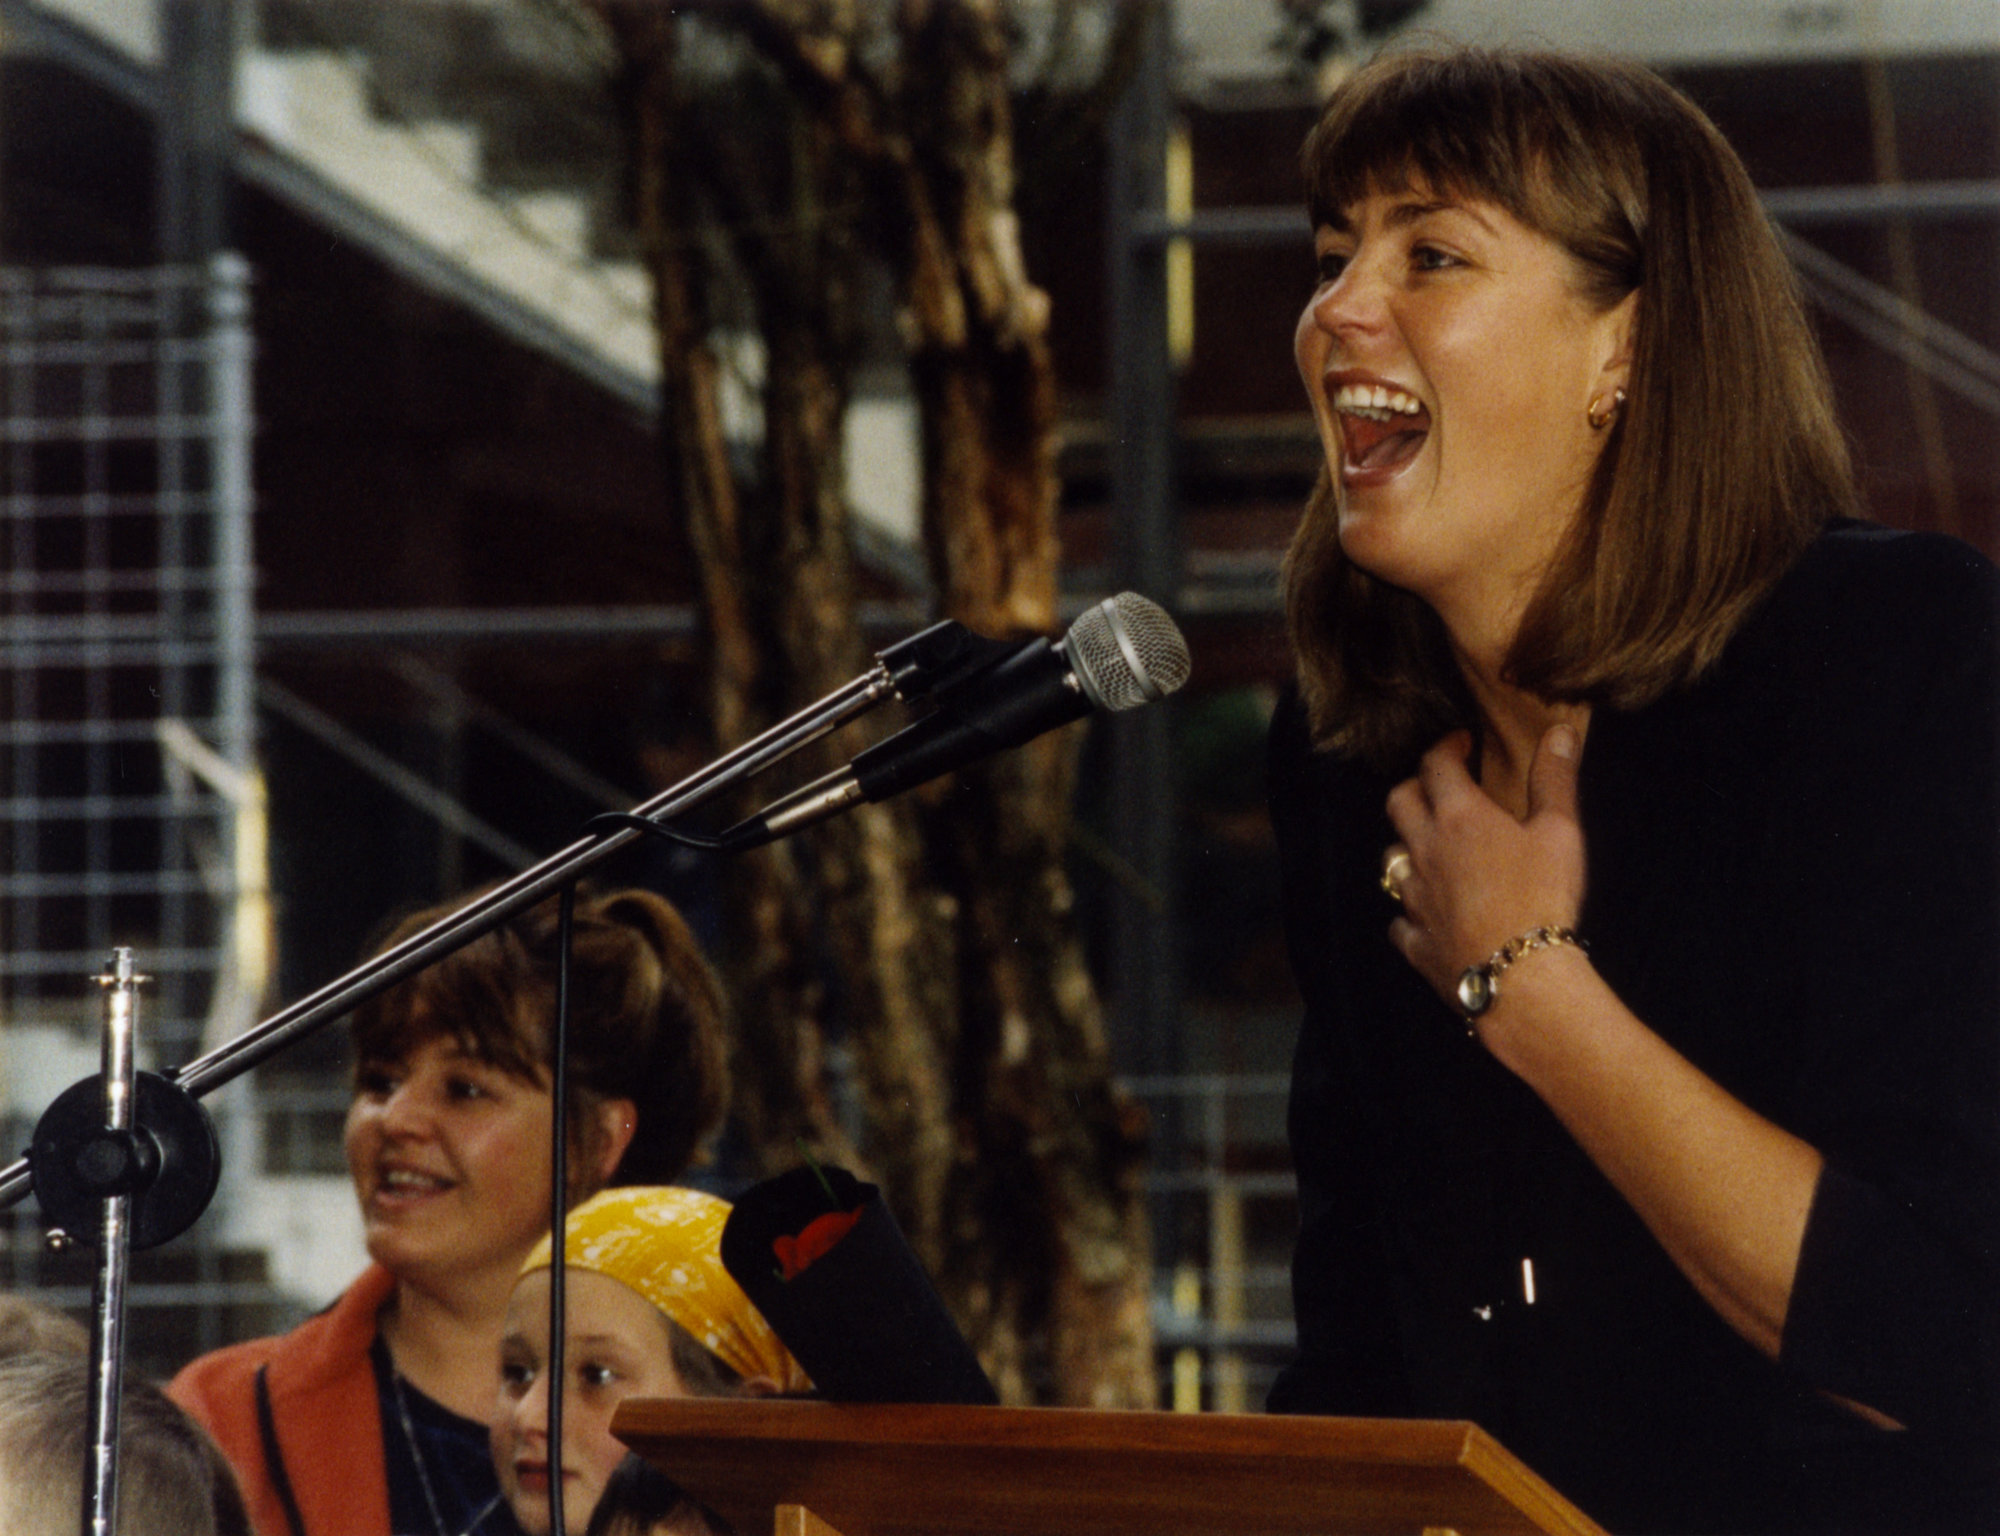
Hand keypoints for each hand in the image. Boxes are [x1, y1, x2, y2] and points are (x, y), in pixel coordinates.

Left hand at [1384, 724, 1586, 1003]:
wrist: (1521, 977)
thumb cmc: (1543, 898)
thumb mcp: (1560, 832)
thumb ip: (1555, 778)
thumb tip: (1560, 729)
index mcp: (1458, 818)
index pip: (1436, 765)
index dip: (1446, 747)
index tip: (1460, 743)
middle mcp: (1424, 851)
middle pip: (1398, 803)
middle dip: (1415, 786)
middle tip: (1439, 787)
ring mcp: (1414, 898)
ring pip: (1391, 859)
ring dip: (1407, 846)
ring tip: (1431, 847)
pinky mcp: (1414, 941)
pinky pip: (1399, 919)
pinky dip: (1409, 910)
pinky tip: (1426, 912)